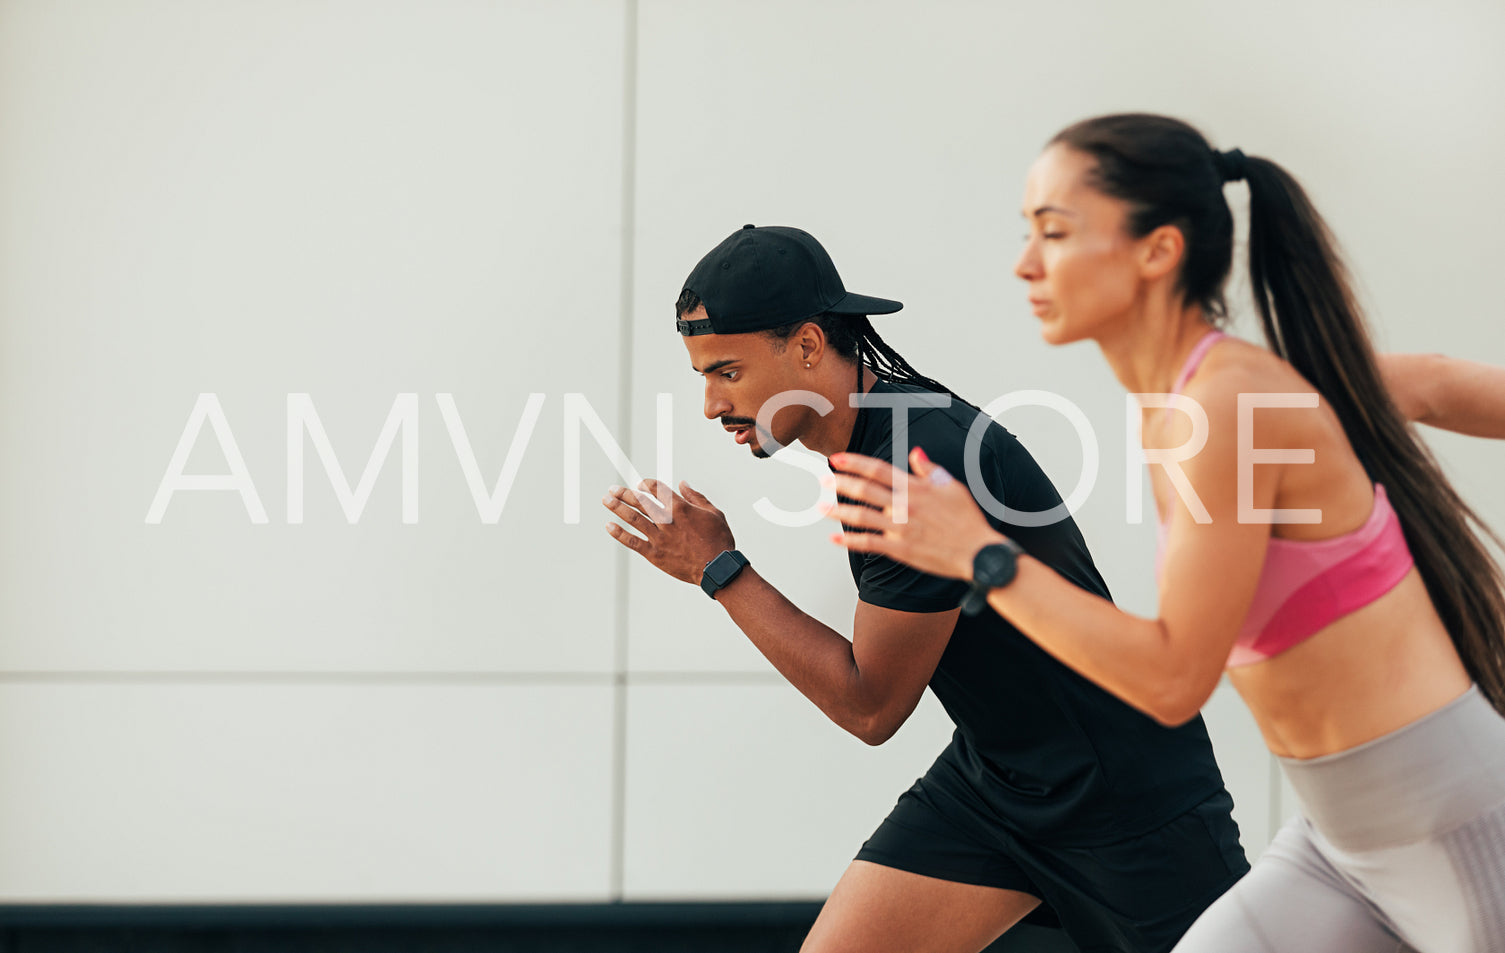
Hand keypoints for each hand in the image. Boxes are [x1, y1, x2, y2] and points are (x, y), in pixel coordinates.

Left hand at [603, 479, 735, 585]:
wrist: (716, 568)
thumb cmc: (718, 540)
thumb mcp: (713, 513)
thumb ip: (696, 497)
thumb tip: (683, 484)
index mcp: (681, 508)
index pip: (657, 489)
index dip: (646, 484)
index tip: (639, 484)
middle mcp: (667, 520)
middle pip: (641, 502)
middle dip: (625, 493)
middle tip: (613, 489)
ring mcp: (659, 537)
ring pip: (633, 519)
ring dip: (618, 508)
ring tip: (606, 500)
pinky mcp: (654, 554)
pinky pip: (633, 542)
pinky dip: (620, 534)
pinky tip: (609, 526)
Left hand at [824, 447, 1006, 580]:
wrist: (977, 552)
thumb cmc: (967, 520)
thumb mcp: (952, 487)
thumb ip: (930, 469)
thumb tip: (915, 453)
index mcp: (915, 488)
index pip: (878, 470)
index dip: (854, 463)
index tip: (837, 459)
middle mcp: (905, 506)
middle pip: (864, 490)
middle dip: (840, 483)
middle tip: (824, 481)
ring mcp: (900, 528)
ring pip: (861, 516)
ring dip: (838, 511)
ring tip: (821, 508)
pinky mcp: (900, 549)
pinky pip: (869, 543)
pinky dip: (850, 541)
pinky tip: (834, 539)